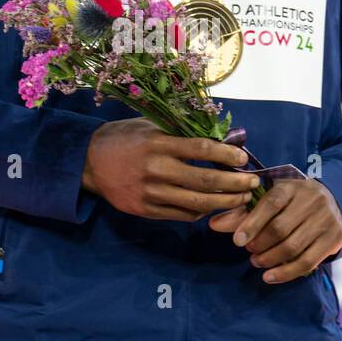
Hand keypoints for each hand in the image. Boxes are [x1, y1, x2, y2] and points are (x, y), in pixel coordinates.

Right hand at [81, 118, 260, 220]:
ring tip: (241, 199)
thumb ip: (181, 132)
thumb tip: (222, 137)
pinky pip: (182, 215)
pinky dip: (201, 211)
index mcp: (158, 144)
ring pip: (197, 203)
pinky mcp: (146, 210)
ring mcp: (151, 194)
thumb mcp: (151, 125)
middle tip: (252, 184)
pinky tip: (213, 206)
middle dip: (234, 184)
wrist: (89, 162)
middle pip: (205, 181)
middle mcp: (156, 170)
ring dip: (225, 202)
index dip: (227, 154)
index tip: (244, 158)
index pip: (201, 149)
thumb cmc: (124, 138)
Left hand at [207, 178, 341, 283]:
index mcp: (292, 186)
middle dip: (260, 244)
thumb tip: (214, 224)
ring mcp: (325, 219)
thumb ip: (242, 212)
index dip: (252, 223)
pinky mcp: (334, 238)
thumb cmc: (292, 200)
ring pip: (293, 247)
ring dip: (270, 259)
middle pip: (280, 228)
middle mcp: (312, 200)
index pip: (271, 203)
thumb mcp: (270, 198)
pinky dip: (286, 273)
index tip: (237, 241)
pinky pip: (308, 262)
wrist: (335, 199)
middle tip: (249, 251)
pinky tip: (270, 276)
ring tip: (257, 262)